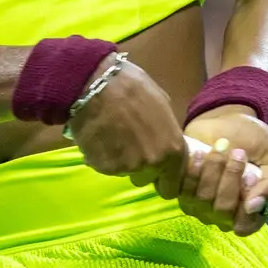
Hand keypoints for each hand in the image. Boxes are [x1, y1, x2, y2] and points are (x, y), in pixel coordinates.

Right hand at [65, 57, 188, 198]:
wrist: (94, 85)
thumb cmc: (131, 86)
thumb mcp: (161, 102)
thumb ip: (166, 129)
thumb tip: (164, 138)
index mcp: (172, 148)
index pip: (172, 182)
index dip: (163, 176)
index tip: (154, 169)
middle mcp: (153, 163)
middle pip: (148, 178)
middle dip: (140, 166)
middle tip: (129, 144)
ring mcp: (128, 167)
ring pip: (126, 171)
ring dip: (120, 160)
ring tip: (111, 135)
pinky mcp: (104, 167)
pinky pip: (106, 166)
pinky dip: (102, 156)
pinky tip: (99, 136)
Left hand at [179, 104, 267, 236]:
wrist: (226, 119)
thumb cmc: (254, 140)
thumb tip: (254, 207)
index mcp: (253, 210)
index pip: (245, 226)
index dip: (245, 206)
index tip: (250, 176)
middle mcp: (226, 213)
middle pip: (222, 211)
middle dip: (230, 179)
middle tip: (237, 153)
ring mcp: (203, 204)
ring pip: (202, 201)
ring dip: (212, 171)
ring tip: (220, 147)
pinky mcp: (183, 190)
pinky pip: (182, 191)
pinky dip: (192, 171)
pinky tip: (200, 153)